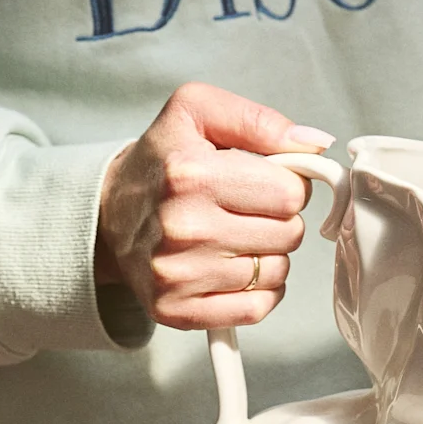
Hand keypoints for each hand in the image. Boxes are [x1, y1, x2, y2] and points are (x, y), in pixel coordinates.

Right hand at [95, 83, 333, 330]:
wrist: (107, 214)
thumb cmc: (161, 162)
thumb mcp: (196, 111)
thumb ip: (258, 121)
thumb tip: (315, 145)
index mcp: (192, 175)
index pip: (290, 193)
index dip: (287, 185)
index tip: (263, 183)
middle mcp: (184, 229)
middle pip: (288, 234)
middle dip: (278, 220)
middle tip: (246, 210)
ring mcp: (179, 276)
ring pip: (277, 273)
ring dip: (268, 255)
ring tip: (235, 238)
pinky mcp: (177, 311)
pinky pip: (256, 309)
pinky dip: (258, 291)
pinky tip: (235, 270)